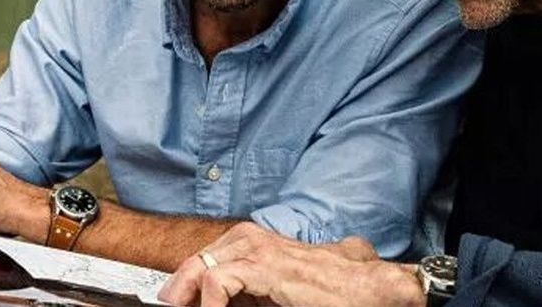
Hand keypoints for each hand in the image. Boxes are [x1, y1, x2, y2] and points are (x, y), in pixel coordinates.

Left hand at [157, 222, 423, 306]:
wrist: (370, 287)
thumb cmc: (337, 292)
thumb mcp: (284, 291)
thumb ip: (257, 291)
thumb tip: (233, 300)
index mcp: (261, 245)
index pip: (212, 255)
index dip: (190, 279)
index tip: (181, 300)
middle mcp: (257, 240)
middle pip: (201, 256)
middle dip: (181, 284)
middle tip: (171, 304)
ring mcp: (261, 250)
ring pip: (202, 263)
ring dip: (186, 290)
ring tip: (178, 306)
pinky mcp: (265, 267)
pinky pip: (217, 281)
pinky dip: (207, 302)